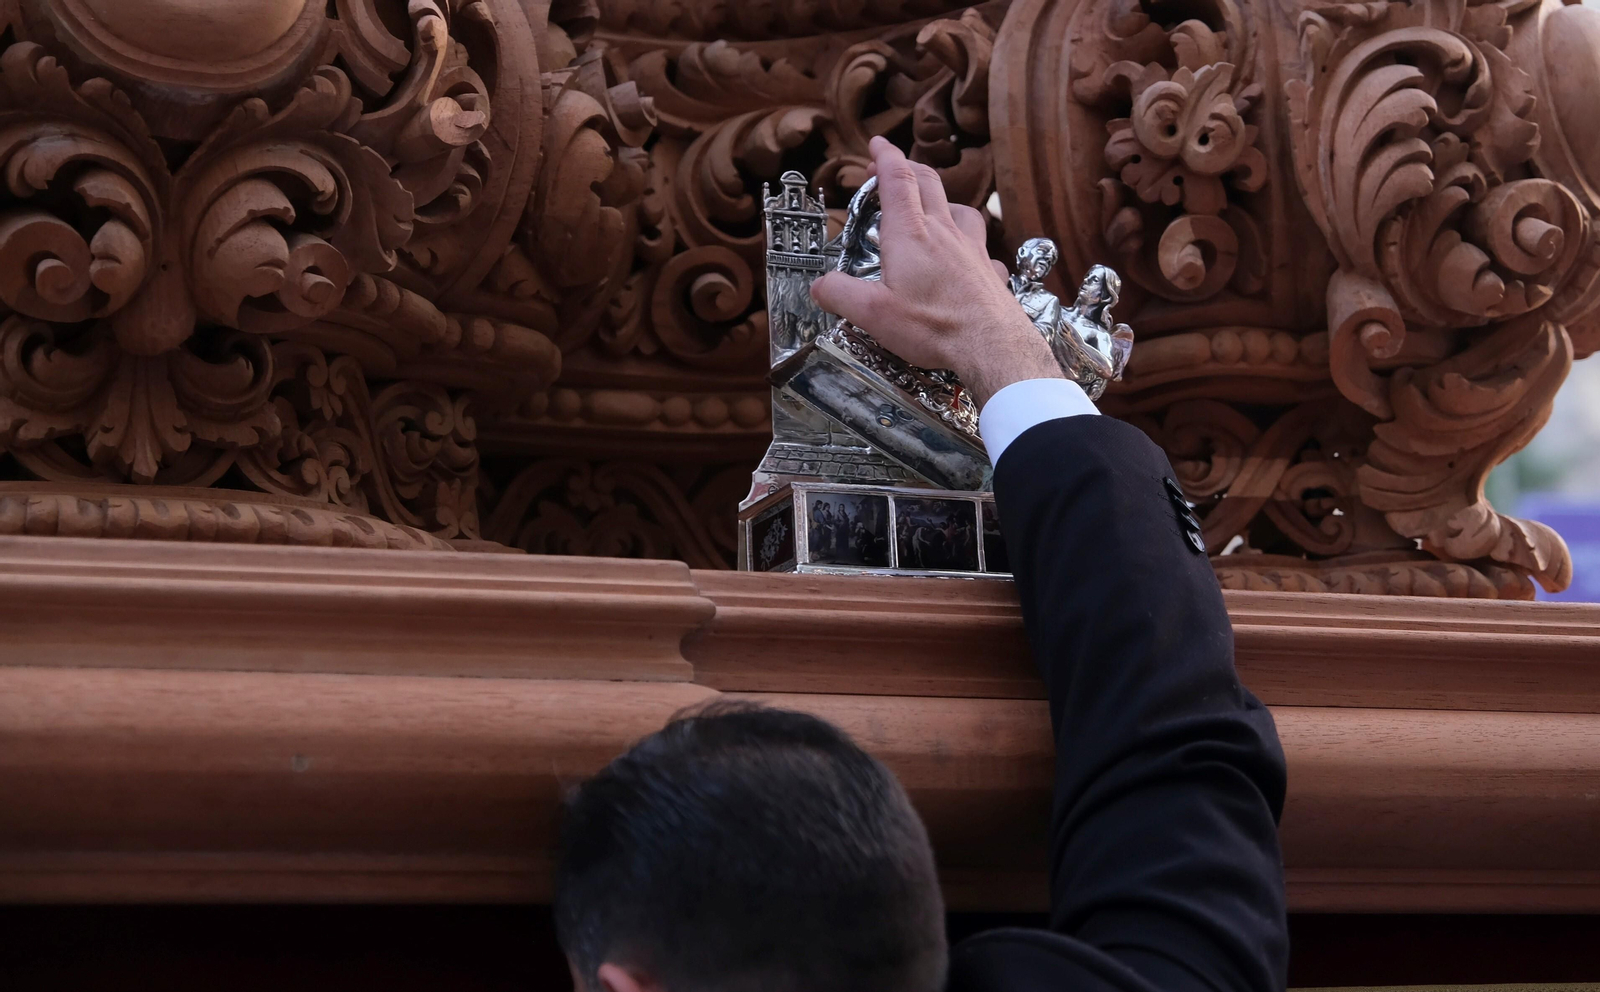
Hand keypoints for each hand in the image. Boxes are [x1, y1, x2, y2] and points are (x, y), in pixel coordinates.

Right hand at [809, 137, 1061, 408]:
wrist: (993, 346)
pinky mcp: (989, 270)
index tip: (876, 145)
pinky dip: (967, 242)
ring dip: (941, 199)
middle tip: (890, 169)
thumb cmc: (934, 326)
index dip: (885, 156)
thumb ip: (839, 294)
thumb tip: (820, 286)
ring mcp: (972, 248)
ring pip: (959, 208)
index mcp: (911, 234)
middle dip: (907, 168)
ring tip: (931, 207)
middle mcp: (944, 231)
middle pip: (929, 182)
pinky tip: (965, 256)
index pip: (898, 179)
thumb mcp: (872, 314)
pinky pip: (980, 246)